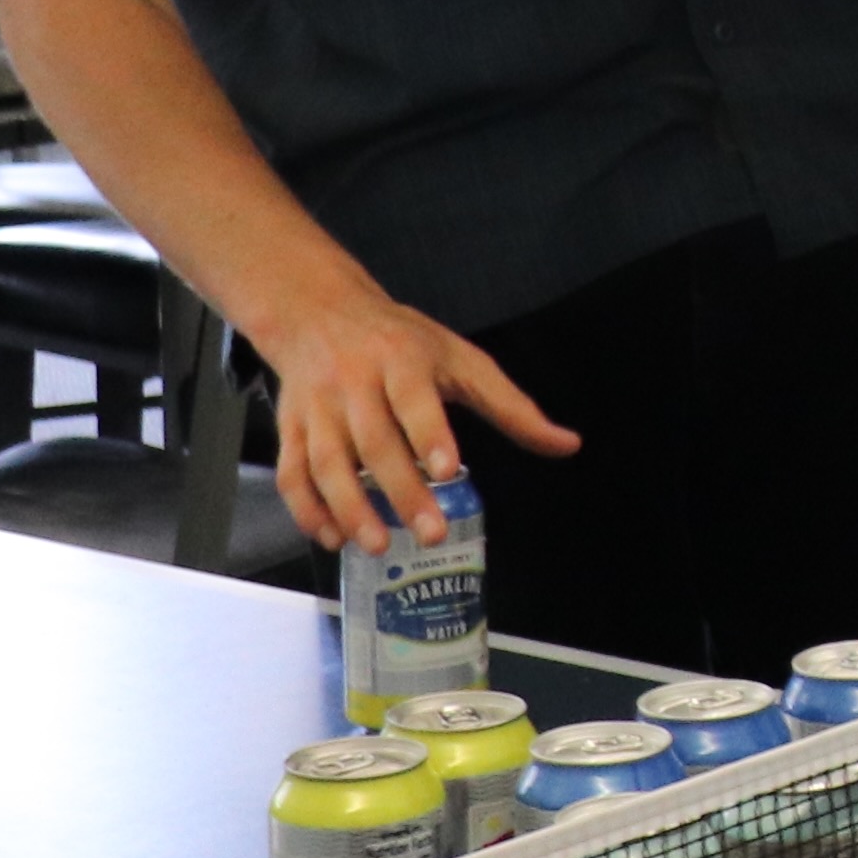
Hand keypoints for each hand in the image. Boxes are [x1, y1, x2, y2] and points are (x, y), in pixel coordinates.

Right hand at [258, 283, 579, 553]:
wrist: (319, 313)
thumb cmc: (401, 342)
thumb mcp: (461, 359)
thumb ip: (511, 406)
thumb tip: (567, 444)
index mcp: (403, 361)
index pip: (416, 400)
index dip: (430, 435)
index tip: (449, 469)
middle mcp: (354, 384)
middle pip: (374, 442)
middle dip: (401, 490)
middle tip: (430, 532)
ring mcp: (317, 407)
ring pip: (326, 462)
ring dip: (349, 508)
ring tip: (378, 544)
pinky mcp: (290, 427)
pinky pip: (293, 472)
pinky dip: (307, 509)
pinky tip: (331, 536)